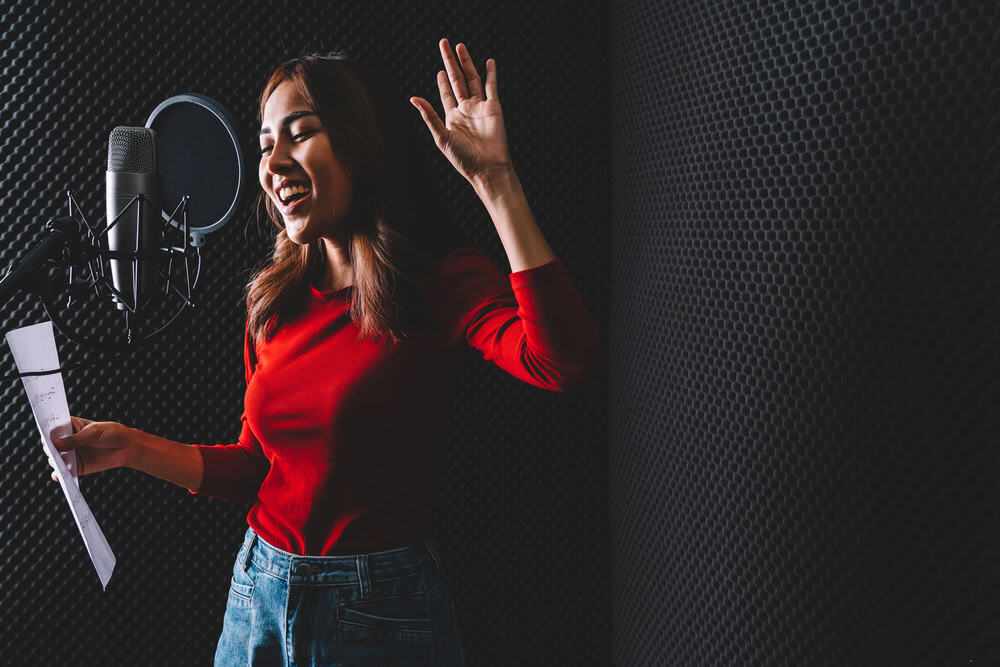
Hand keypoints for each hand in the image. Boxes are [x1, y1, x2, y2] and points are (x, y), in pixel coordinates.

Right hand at [46, 416, 130, 481]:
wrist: (126, 447)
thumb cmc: (111, 433)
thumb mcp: (93, 432)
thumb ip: (75, 439)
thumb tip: (55, 444)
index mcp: (69, 426)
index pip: (53, 428)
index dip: (47, 431)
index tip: (45, 434)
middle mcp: (66, 441)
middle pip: (50, 445)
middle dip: (49, 447)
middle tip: (50, 449)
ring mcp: (70, 454)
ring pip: (54, 459)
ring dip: (54, 461)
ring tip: (57, 461)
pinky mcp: (75, 467)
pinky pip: (62, 472)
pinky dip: (58, 475)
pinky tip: (59, 475)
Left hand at [410, 38, 513, 185]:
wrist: (487, 169)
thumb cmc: (463, 159)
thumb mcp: (441, 137)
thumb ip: (429, 116)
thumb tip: (413, 98)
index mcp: (452, 117)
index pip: (446, 93)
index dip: (441, 81)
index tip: (439, 70)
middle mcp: (466, 110)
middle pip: (457, 80)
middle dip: (450, 62)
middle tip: (444, 43)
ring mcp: (480, 108)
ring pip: (472, 79)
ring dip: (467, 63)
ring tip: (460, 47)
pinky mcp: (494, 108)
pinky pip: (492, 87)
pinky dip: (491, 74)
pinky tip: (489, 62)